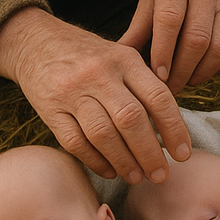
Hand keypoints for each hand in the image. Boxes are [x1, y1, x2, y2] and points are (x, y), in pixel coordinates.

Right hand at [0, 7, 190, 182]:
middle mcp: (100, 74)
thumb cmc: (90, 56)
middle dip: (150, 153)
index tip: (182, 154)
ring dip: (124, 161)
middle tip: (161, 175)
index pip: (158, 97)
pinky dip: (95, 161)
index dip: (174, 129)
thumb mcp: (121, 56)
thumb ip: (145, 84)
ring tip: (137, 177)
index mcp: (125, 59)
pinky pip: (75, 142)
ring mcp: (73, 92)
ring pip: (103, 134)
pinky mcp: (50, 109)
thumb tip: (172, 128)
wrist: (37, 42)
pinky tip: (109, 171)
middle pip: (131, 119)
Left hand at [120, 0, 219, 95]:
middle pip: (197, 38)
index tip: (156, 76)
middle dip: (182, 70)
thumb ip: (139, 26)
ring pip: (219, 46)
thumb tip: (118, 60)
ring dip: (202, 72)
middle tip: (169, 89)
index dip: (163, 52)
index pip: (170, 20)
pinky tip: (204, 70)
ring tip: (186, 82)